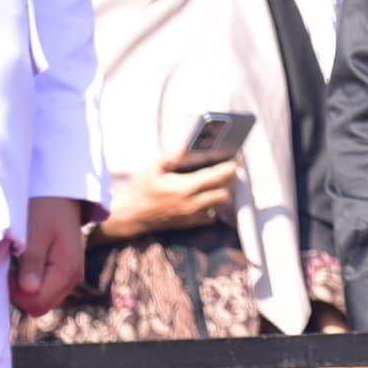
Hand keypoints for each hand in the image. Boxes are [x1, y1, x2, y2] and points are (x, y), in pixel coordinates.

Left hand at [12, 203, 93, 315]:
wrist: (60, 193)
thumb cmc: (45, 208)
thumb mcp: (34, 233)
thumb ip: (32, 262)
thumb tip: (29, 290)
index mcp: (67, 270)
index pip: (37, 304)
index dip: (17, 293)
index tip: (9, 270)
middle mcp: (74, 278)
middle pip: (40, 306)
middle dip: (21, 292)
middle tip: (13, 264)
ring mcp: (71, 276)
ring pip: (42, 299)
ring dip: (26, 287)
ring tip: (22, 260)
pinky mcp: (66, 272)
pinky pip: (46, 289)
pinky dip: (33, 280)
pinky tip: (28, 261)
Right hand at [99, 154, 238, 242]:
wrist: (131, 216)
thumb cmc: (141, 190)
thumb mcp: (152, 169)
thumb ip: (170, 156)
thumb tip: (185, 144)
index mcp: (186, 187)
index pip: (217, 177)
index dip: (230, 167)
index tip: (236, 159)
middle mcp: (193, 203)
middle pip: (224, 192)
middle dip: (230, 180)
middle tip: (229, 168)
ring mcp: (193, 215)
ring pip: (219, 205)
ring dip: (224, 192)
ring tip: (221, 181)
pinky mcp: (189, 223)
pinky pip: (210, 216)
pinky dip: (214, 206)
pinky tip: (208, 196)